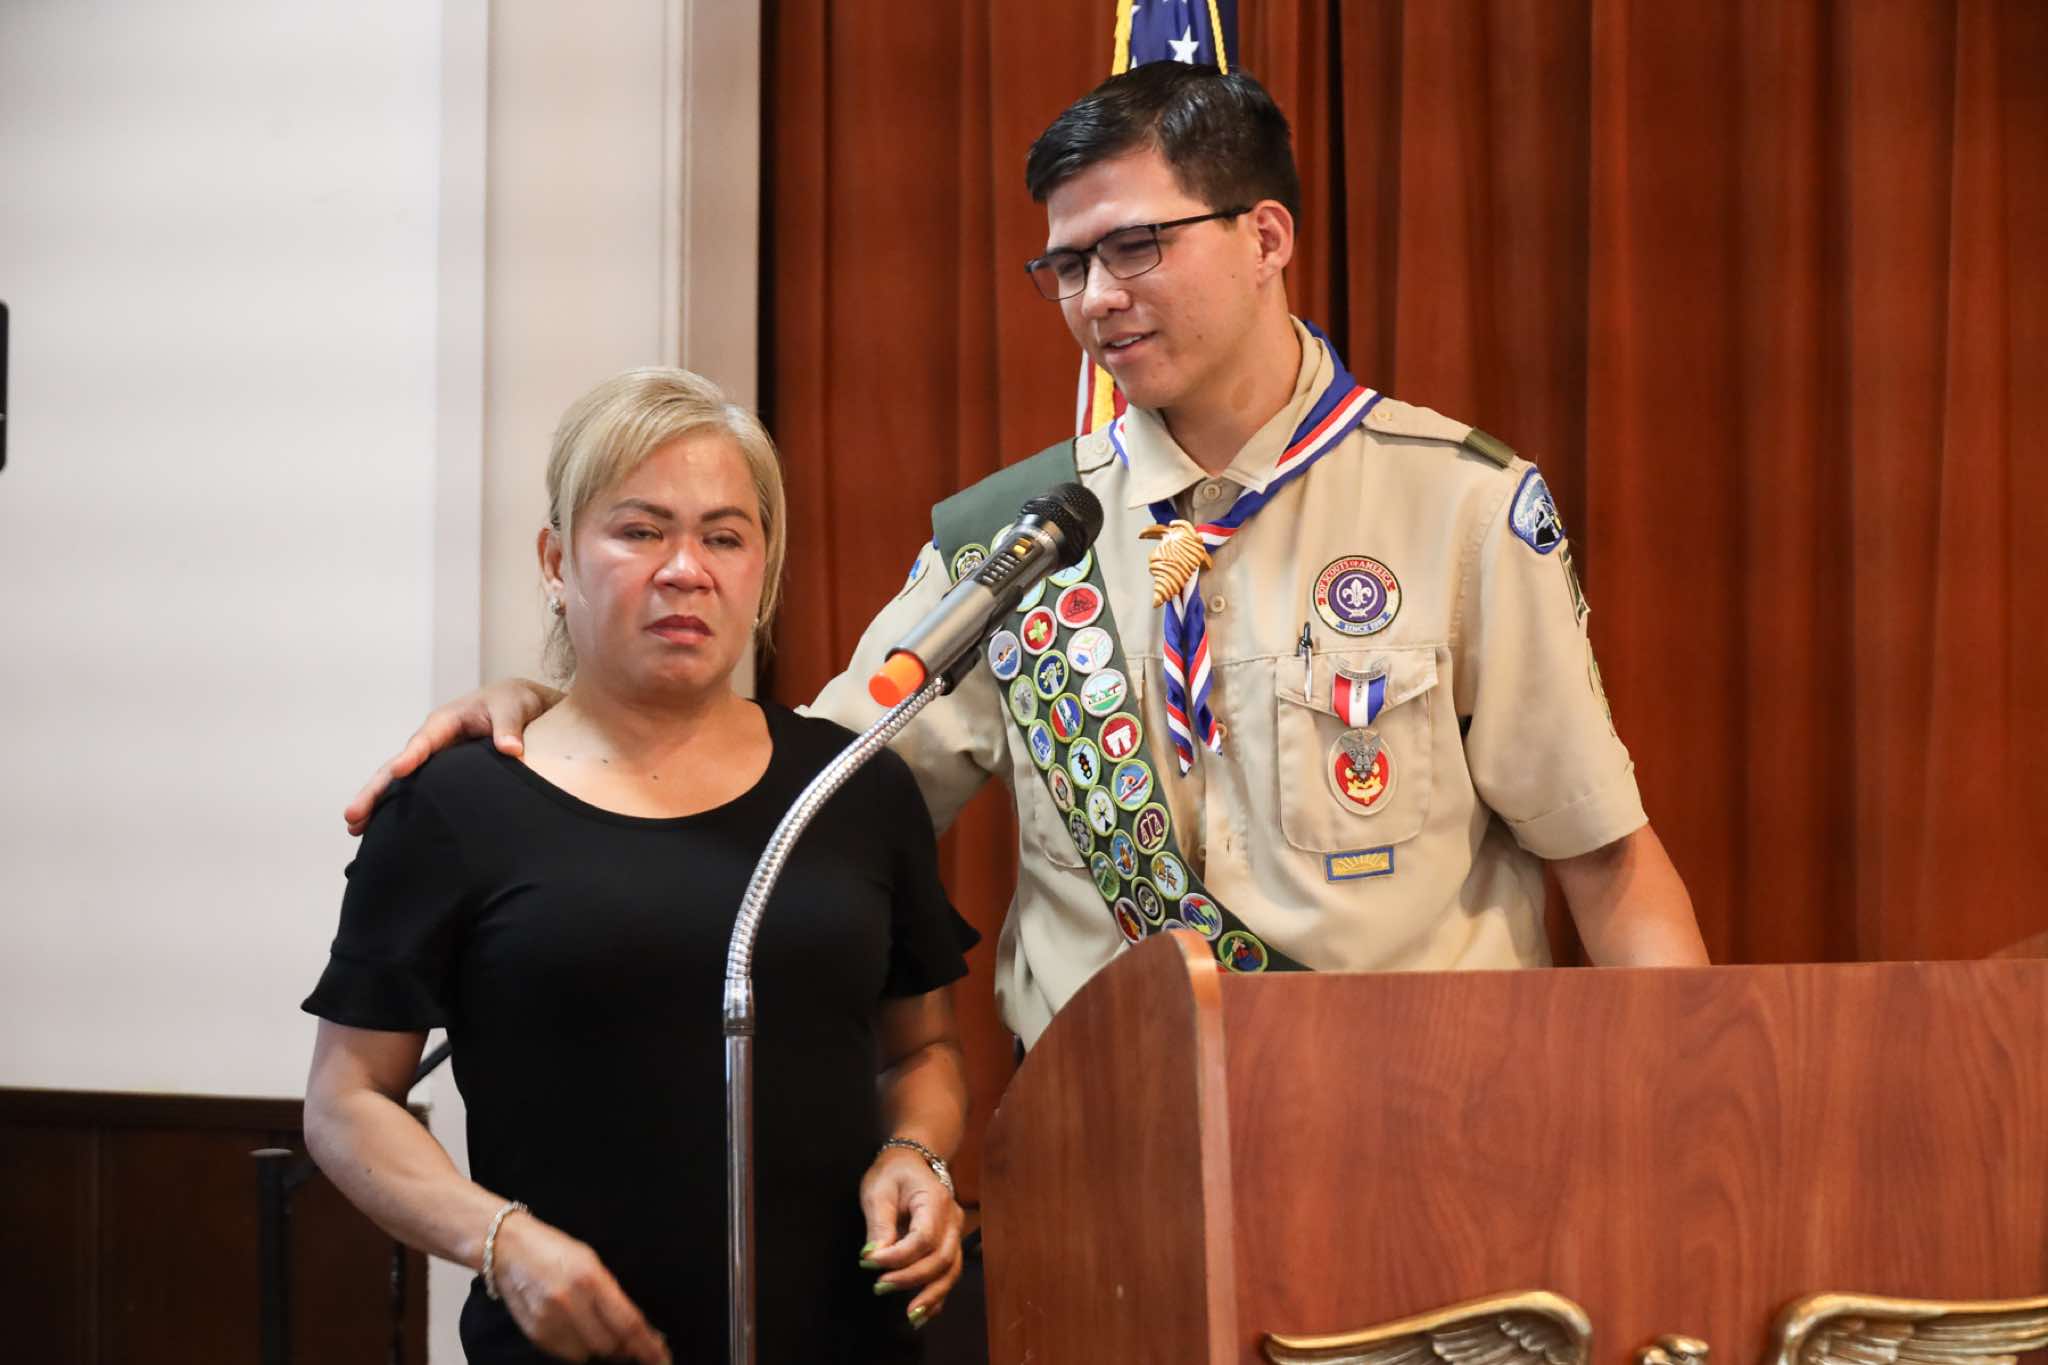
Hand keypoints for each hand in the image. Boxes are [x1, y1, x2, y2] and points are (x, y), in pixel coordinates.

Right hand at [344, 678, 560, 834]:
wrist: (518, 706)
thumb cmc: (511, 702)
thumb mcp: (512, 707)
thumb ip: (509, 727)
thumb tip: (512, 750)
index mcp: (445, 722)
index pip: (424, 741)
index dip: (411, 756)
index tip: (399, 772)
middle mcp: (431, 742)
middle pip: (396, 766)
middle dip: (375, 791)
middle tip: (353, 816)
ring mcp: (432, 760)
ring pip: (398, 783)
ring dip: (377, 804)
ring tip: (355, 830)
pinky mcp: (440, 776)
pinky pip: (415, 792)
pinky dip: (397, 808)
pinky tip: (383, 831)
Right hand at [488, 1211, 669, 1363]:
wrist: (508, 1249)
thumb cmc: (555, 1250)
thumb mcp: (591, 1262)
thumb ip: (613, 1296)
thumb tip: (636, 1329)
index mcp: (591, 1279)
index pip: (628, 1324)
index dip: (648, 1346)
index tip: (662, 1358)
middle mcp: (570, 1302)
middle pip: (610, 1345)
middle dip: (623, 1346)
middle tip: (628, 1339)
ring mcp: (550, 1321)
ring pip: (588, 1354)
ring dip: (599, 1347)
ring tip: (594, 1326)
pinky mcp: (535, 1333)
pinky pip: (566, 1354)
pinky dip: (577, 1347)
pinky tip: (573, 1328)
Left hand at [857, 1146, 963, 1329]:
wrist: (913, 1162)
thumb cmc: (893, 1174)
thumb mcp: (878, 1191)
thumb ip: (879, 1225)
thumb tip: (872, 1257)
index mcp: (935, 1200)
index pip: (923, 1237)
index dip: (898, 1256)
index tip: (868, 1262)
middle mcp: (952, 1219)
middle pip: (940, 1258)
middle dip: (911, 1278)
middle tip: (879, 1287)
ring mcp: (955, 1234)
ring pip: (950, 1271)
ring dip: (930, 1295)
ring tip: (910, 1316)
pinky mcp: (950, 1246)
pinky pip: (949, 1274)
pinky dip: (938, 1296)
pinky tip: (923, 1314)